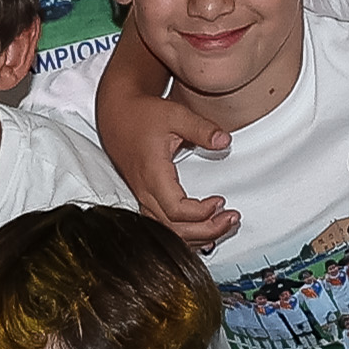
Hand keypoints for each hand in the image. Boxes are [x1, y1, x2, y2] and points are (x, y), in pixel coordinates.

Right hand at [91, 73, 238, 249]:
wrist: (117, 114)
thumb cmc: (141, 115)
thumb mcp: (175, 114)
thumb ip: (202, 128)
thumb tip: (224, 141)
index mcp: (152, 173)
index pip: (176, 209)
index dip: (201, 212)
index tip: (220, 201)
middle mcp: (144, 190)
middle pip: (174, 228)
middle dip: (206, 230)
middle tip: (230, 219)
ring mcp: (143, 196)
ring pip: (167, 231)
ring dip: (197, 235)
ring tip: (222, 225)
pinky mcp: (145, 197)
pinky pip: (162, 226)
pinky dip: (183, 233)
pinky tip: (202, 231)